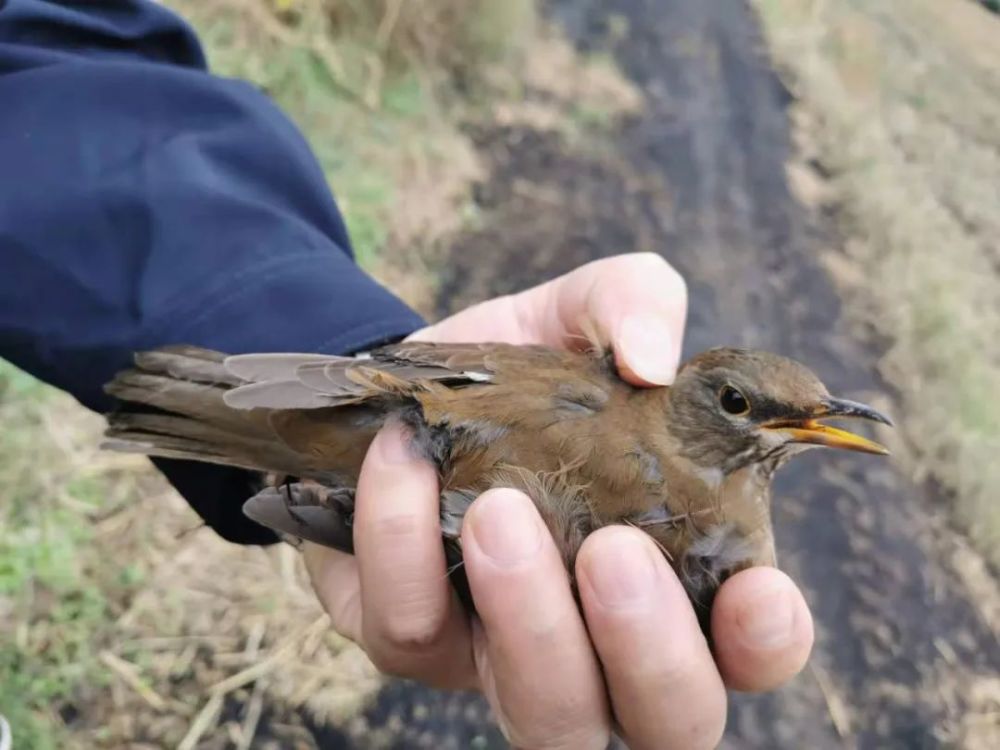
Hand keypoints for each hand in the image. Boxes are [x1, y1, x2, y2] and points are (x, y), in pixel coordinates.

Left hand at [304, 253, 813, 748]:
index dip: (766, 641)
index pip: (748, 651)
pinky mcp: (414, 638)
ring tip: (502, 508)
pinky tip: (406, 456)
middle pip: (663, 721)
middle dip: (647, 650)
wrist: (414, 383)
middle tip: (615, 548)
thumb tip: (651, 361)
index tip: (758, 585)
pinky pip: (409, 632)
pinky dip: (405, 541)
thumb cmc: (531, 368)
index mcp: (675, 572)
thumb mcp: (585, 313)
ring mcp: (506, 654)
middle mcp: (602, 640)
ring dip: (530, 619)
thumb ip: (637, 306)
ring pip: (543, 714)